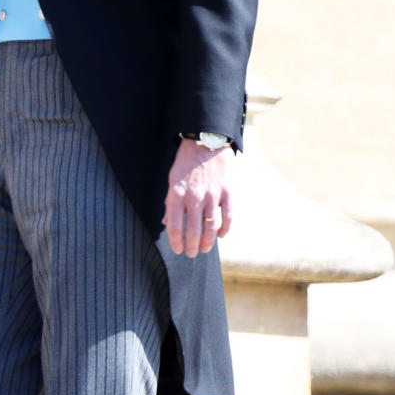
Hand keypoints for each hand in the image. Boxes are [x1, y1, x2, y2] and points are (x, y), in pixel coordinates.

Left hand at [162, 139, 232, 257]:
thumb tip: (167, 223)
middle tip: (191, 253)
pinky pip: (228, 216)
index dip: (175, 242)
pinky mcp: (227, 191)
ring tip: (205, 249)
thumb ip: (170, 202)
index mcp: (177, 194)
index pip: (174, 227)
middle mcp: (194, 197)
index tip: (177, 250)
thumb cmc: (186, 163)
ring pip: (211, 227)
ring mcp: (212, 194)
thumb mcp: (172, 180)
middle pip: (193, 231)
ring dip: (208, 242)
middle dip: (191, 247)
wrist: (206, 141)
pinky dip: (225, 229)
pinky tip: (221, 235)